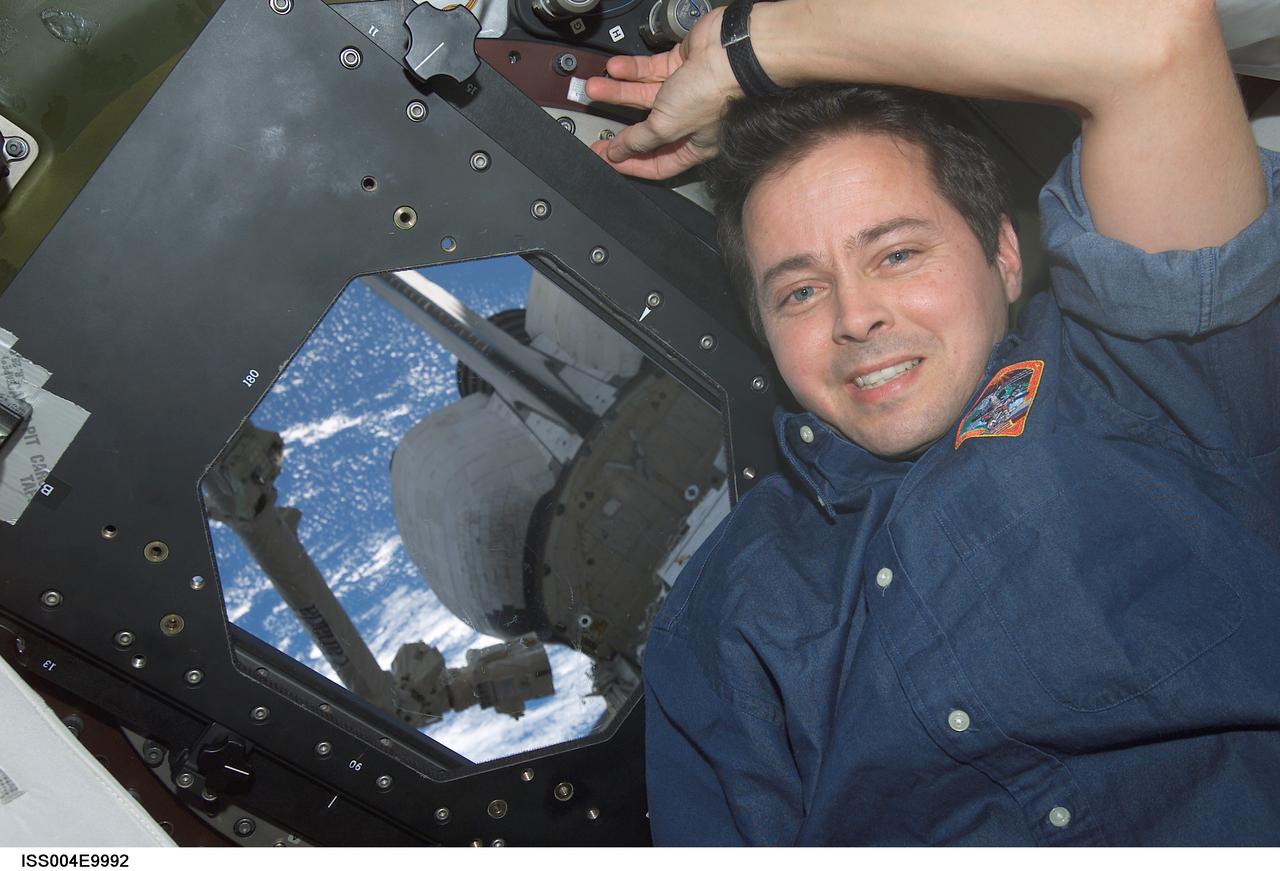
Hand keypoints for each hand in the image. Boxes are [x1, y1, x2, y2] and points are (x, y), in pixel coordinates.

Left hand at [584, 7, 740, 178]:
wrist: (730, 53)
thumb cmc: (712, 95)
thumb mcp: (666, 127)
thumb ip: (639, 140)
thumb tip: (618, 152)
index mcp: (693, 146)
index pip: (657, 164)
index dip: (631, 164)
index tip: (608, 161)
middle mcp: (689, 121)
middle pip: (647, 131)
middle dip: (619, 131)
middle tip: (597, 132)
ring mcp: (684, 91)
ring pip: (644, 96)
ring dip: (617, 93)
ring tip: (594, 89)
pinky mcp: (680, 65)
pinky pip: (649, 70)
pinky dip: (631, 69)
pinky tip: (614, 69)